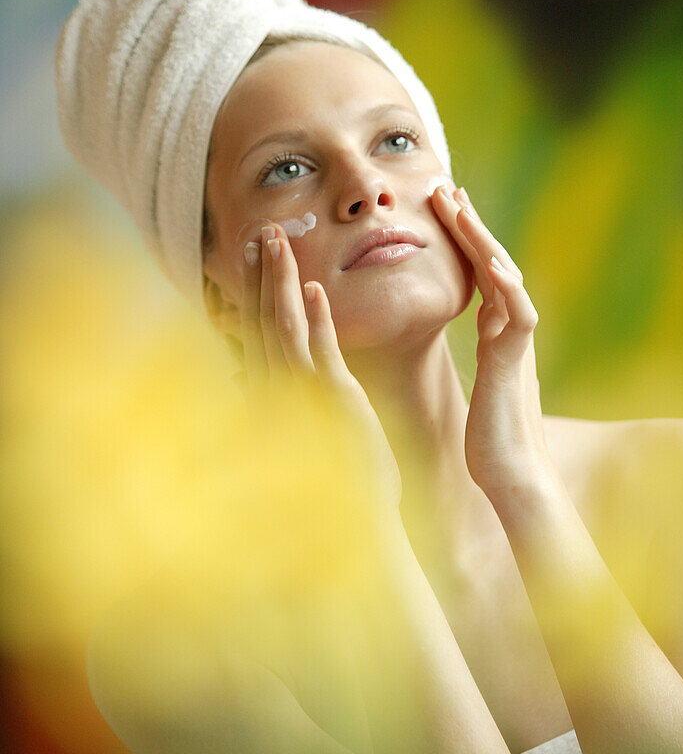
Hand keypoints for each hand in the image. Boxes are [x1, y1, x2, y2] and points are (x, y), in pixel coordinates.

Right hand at [238, 222, 401, 508]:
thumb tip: (263, 374)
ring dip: (281, 281)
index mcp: (274, 390)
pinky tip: (316, 289)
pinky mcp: (329, 402)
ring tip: (278, 242)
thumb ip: (291, 396)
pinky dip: (316, 319)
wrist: (353, 521)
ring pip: (284, 325)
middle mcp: (277, 387)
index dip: (259, 290)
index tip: (258, 256)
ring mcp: (300, 393)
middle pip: (265, 318)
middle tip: (262, 232)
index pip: (261, 329)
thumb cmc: (337, 480)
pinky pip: (319, 351)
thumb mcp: (310, 430)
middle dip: (263, 273)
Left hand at [431, 186, 556, 508]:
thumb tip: (471, 337)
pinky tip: (490, 261)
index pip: (478, 276)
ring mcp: (516, 345)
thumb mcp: (479, 386)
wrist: (515, 479)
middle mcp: (509, 332)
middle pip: (491, 265)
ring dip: (482, 241)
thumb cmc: (490, 442)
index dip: (462, 241)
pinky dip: (507, 287)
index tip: (441, 208)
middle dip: (468, 226)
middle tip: (445, 187)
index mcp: (497, 336)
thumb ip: (483, 355)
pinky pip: (518, 316)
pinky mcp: (517, 364)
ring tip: (459, 205)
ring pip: (505, 279)